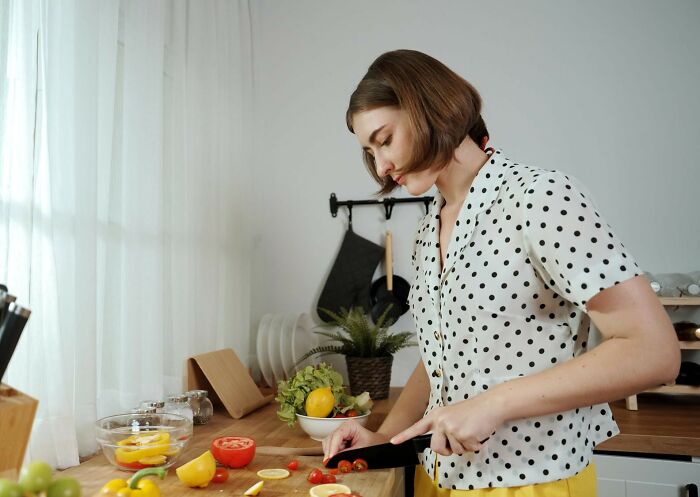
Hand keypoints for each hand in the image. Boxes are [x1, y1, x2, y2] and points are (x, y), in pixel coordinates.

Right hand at [322, 419, 389, 461]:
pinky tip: (336, 459)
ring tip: (333, 462)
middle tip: (328, 463)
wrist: (377, 443)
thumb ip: (348, 453)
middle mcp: (342, 427)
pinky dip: (332, 453)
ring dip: (330, 453)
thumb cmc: (372, 444)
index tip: (330, 458)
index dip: (332, 447)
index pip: (337, 435)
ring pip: (328, 443)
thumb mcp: (361, 449)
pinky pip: (331, 447)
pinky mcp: (338, 440)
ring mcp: (339, 433)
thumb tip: (335, 459)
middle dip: (329, 451)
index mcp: (349, 425)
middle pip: (330, 439)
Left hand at [390, 393, 505, 455]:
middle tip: (457, 441)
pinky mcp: (464, 434)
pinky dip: (475, 445)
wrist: (489, 405)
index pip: (417, 427)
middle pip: (436, 448)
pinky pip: (468, 450)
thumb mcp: (452, 416)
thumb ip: (442, 428)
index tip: (393, 441)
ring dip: (465, 446)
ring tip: (470, 431)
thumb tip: (441, 446)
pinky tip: (477, 433)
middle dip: (446, 450)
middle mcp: (441, 421)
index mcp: (437, 415)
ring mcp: (452, 428)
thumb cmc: (473, 412)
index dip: (404, 435)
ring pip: (455, 451)